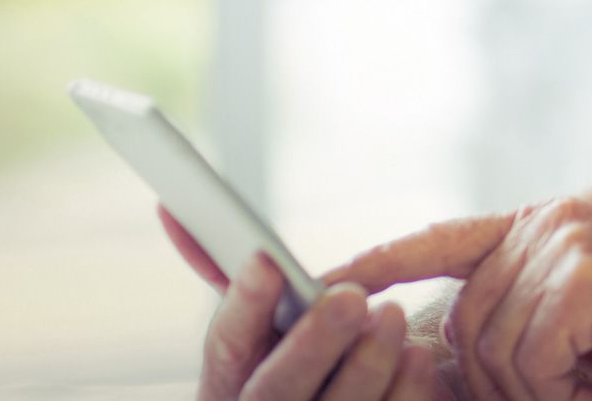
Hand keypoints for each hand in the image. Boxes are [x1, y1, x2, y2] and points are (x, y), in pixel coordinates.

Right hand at [159, 206, 439, 399]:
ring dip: (367, 363)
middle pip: (275, 390)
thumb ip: (223, 275)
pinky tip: (418, 355)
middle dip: (312, 342)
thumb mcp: (252, 330)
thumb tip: (174, 209)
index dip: (242, 305)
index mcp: (228, 383)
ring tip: (392, 315)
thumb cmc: (284, 361)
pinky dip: (405, 392)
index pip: (225, 348)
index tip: (266, 262)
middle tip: (350, 297)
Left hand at [333, 199, 591, 400]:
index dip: (383, 259)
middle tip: (557, 394)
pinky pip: (530, 355)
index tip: (323, 277)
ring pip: (491, 345)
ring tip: (588, 387)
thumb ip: (511, 325)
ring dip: (531, 389)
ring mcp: (565, 243)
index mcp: (543, 228)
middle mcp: (548, 224)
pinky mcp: (584, 276)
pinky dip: (558, 386)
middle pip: (462, 321)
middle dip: (491, 381)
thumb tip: (427, 353)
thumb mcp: (573, 334)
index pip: (444, 239)